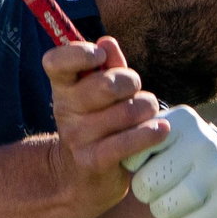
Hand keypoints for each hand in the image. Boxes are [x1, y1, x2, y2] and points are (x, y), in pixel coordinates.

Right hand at [42, 37, 167, 217]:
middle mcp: (65, 110)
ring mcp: (78, 137)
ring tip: (144, 115)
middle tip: (133, 91)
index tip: (99, 56)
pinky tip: (160, 130)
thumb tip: (108, 43)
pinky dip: (150, 133)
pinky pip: (129, 140)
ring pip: (128, 111)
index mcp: (63, 88)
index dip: (79, 53)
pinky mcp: (94, 160)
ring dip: (146, 110)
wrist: (82, 175)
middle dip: (131, 82)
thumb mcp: (98, 92)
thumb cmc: (98, 123)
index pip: (56, 62)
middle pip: (106, 84)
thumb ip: (107, 67)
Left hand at [121, 106, 216, 217]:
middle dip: (146, 193)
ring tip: (169, 202)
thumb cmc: (170, 162)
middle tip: (157, 189)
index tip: (142, 165)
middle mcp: (206, 141)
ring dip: (161, 212)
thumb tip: (100, 140)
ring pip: (166, 207)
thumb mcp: (150, 141)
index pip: (133, 153)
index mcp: (182, 120)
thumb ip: (127, 137)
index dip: (131, 168)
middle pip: (147, 185)